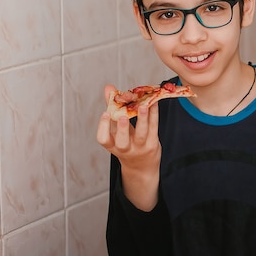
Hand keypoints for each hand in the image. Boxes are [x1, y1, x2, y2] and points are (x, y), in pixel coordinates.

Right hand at [96, 84, 160, 209]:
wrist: (142, 167)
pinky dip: (153, 115)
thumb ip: (113, 108)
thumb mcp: (117, 130)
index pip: (103, 139)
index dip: (103, 127)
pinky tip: (153, 103)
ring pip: (141, 134)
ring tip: (142, 105)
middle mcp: (125, 149)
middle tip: (123, 115)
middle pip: (122, 141)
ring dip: (142, 119)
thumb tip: (108, 88)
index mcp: (112, 145)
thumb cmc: (127, 143)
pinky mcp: (153, 144)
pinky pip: (153, 128)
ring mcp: (140, 147)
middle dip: (122, 128)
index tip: (105, 113)